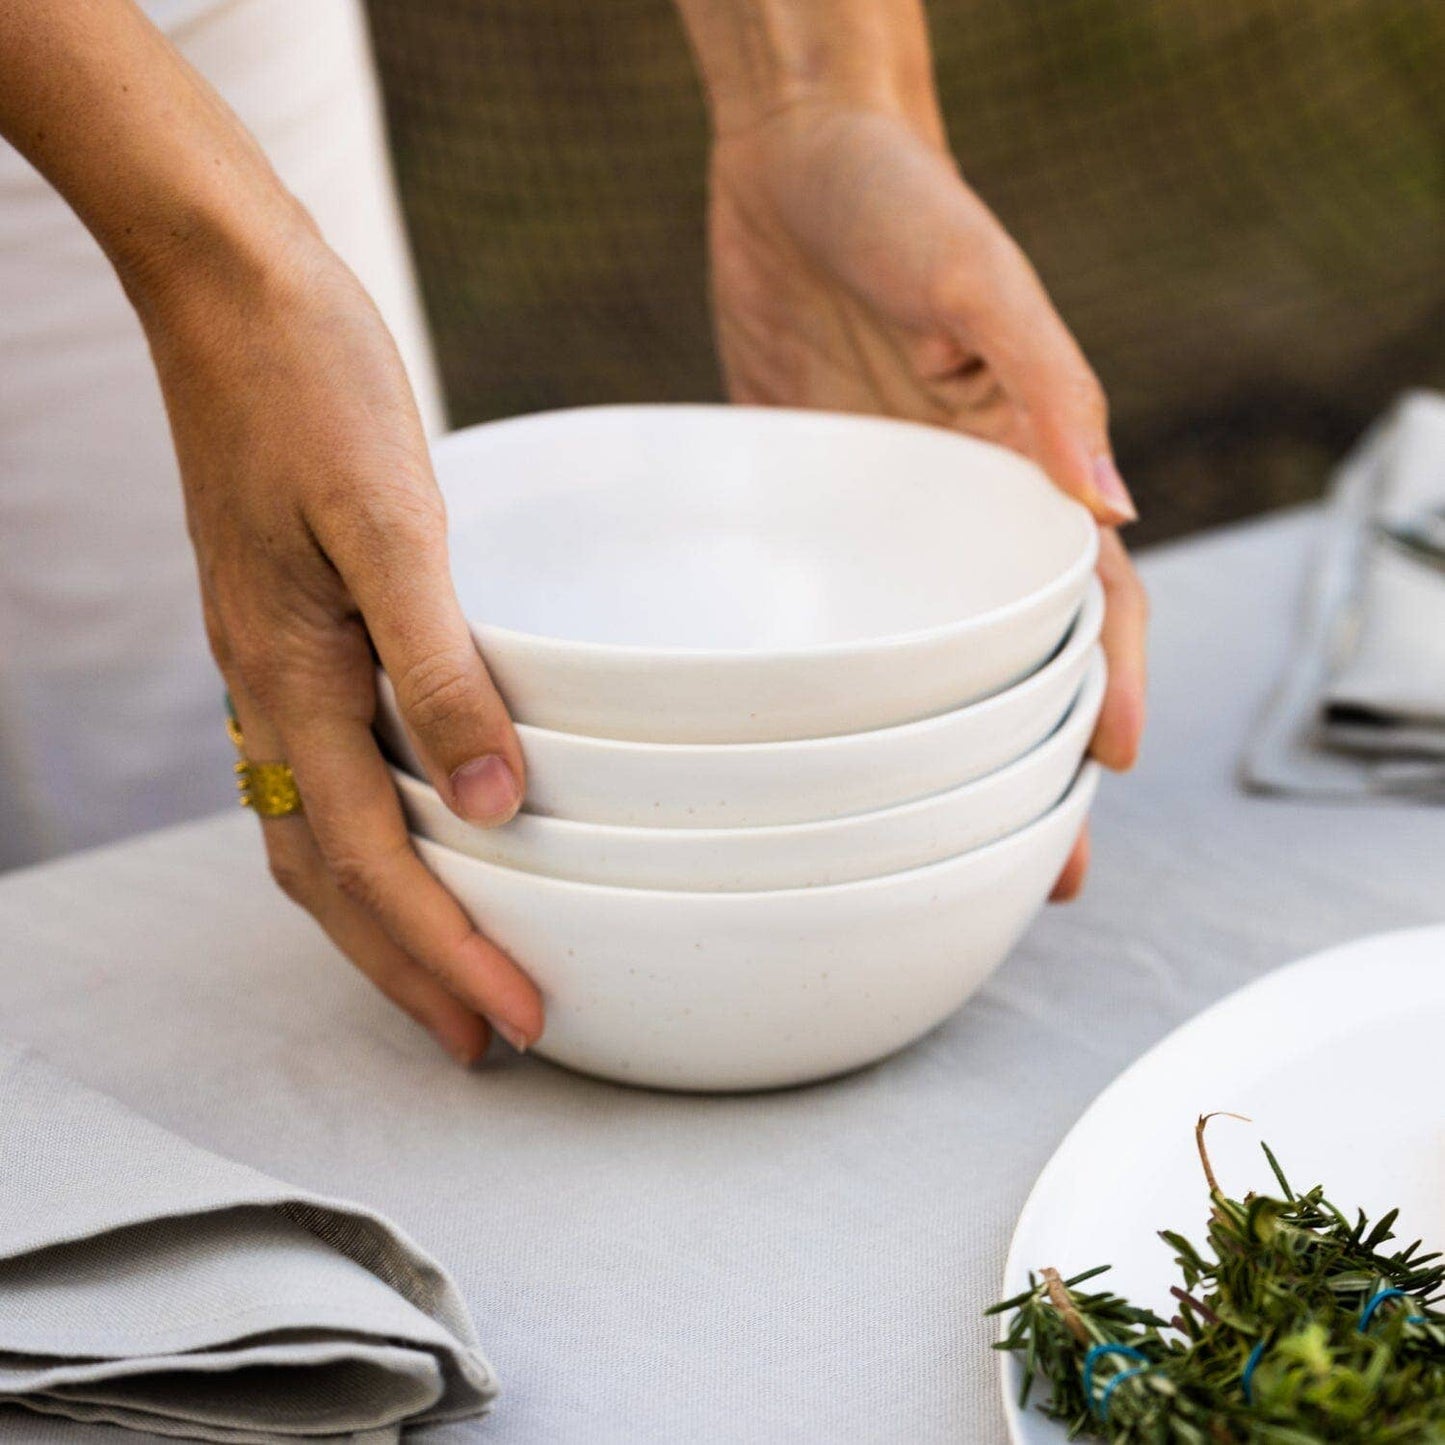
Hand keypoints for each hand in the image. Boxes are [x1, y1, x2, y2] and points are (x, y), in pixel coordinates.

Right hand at [145, 223, 543, 1061]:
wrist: (231, 293)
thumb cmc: (312, 386)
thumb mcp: (390, 520)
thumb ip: (437, 667)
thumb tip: (492, 803)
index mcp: (292, 676)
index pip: (371, 862)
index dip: (443, 954)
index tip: (516, 1020)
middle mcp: (269, 691)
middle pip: (330, 878)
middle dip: (407, 971)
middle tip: (484, 1041)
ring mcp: (269, 666)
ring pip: (313, 837)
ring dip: (381, 920)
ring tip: (449, 974)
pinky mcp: (287, 632)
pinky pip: (316, 773)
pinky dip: (363, 840)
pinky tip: (412, 839)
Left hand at [705, 98, 1147, 895]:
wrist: (792, 154)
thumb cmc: (897, 196)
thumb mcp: (979, 280)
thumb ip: (1048, 387)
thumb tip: (1117, 505)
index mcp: (1025, 457)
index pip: (1088, 594)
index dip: (1108, 684)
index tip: (1108, 774)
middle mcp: (961, 499)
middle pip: (1016, 648)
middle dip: (1038, 750)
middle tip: (1039, 862)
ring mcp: (885, 509)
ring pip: (927, 648)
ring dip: (946, 740)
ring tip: (946, 835)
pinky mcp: (812, 498)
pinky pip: (838, 604)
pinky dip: (850, 676)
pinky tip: (831, 735)